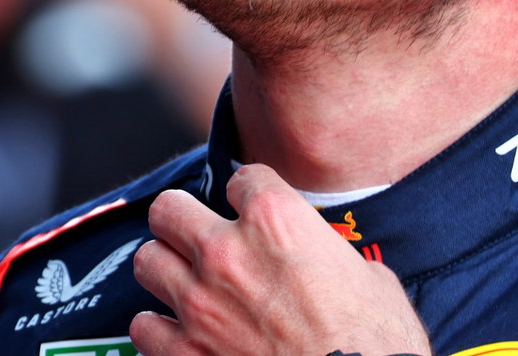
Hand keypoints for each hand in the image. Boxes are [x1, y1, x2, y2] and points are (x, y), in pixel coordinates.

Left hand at [130, 164, 430, 355]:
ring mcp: (199, 303)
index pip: (242, 179)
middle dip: (183, 220)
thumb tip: (326, 264)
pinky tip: (181, 333)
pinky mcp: (184, 353)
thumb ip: (330, 257)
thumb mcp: (370, 280)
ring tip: (186, 282)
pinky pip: (142, 326)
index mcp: (277, 220)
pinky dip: (158, 328)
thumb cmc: (375, 345)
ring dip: (166, 270)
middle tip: (199, 236)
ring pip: (146, 260)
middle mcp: (228, 252)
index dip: (250, 195)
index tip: (253, 209)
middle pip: (170, 209)